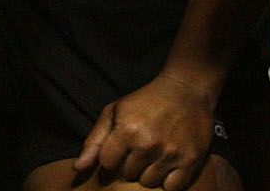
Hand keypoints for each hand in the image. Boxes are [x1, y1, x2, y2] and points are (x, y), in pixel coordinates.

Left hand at [73, 72, 217, 189]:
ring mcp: (170, 153)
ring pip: (148, 182)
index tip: (123, 145)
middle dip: (132, 163)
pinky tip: (169, 163)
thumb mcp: (115, 111)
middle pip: (128, 174)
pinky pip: (171, 188)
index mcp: (127, 131)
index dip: (113, 156)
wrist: (187, 88)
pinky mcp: (191, 160)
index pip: (107, 164)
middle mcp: (148, 144)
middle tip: (143, 145)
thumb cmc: (147, 100)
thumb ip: (94, 141)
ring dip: (150, 172)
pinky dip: (169, 180)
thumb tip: (78, 168)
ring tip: (156, 152)